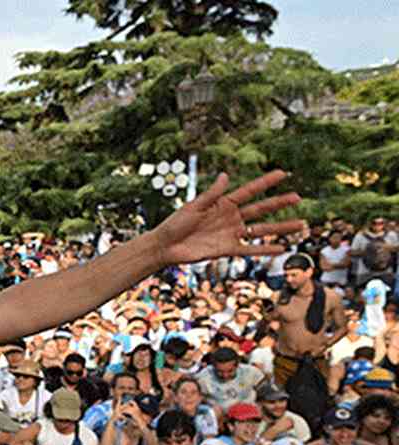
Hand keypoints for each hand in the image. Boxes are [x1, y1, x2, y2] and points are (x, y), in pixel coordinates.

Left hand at [152, 171, 302, 266]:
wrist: (165, 246)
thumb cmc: (175, 223)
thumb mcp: (194, 206)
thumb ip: (212, 193)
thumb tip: (226, 175)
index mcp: (223, 203)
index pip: (249, 191)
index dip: (266, 182)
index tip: (283, 173)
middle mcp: (231, 217)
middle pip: (260, 209)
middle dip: (279, 203)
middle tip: (299, 197)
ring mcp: (231, 233)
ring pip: (261, 230)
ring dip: (280, 228)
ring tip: (300, 225)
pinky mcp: (227, 249)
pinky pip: (250, 249)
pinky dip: (265, 249)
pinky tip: (282, 248)